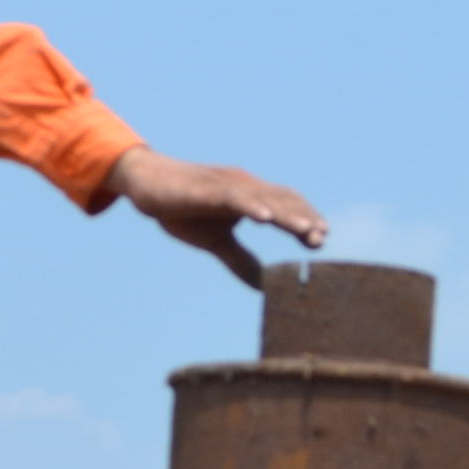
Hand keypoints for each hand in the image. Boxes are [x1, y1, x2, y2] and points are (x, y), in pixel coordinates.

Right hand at [111, 150, 328, 288]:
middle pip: (282, 201)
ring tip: (306, 231)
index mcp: (250, 197)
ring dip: (287, 215)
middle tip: (322, 238)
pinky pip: (233, 196)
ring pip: (264, 198)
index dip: (304, 220)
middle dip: (304, 219)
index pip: (285, 206)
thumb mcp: (215, 241)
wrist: (146, 184)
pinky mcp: (208, 187)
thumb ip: (240, 259)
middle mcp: (244, 186)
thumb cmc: (181, 208)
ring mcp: (227, 184)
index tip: (321, 240)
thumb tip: (262, 284)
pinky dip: (251, 206)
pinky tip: (265, 218)